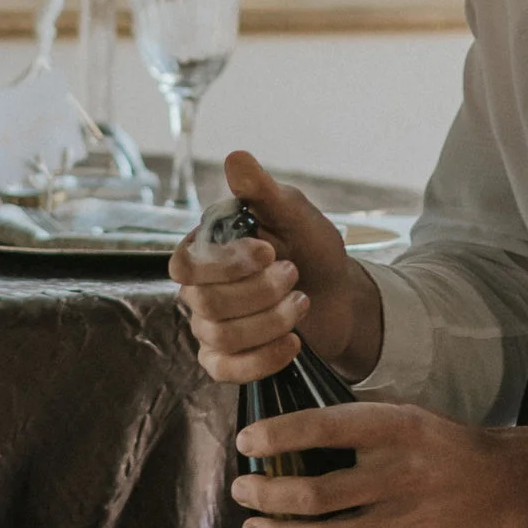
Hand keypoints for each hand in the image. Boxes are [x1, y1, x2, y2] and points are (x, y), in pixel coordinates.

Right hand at [169, 150, 381, 383]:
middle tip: (295, 274)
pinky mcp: (227, 358)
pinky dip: (263, 358)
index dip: (227, 264)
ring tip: (302, 302)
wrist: (341, 295)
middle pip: (205, 303)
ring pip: (219, 336)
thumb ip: (262, 191)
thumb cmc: (312, 248)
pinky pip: (224, 370)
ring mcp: (210, 325)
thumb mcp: (294, 214)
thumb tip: (236, 158)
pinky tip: (293, 343)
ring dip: (271, 321)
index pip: (187, 264)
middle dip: (260, 292)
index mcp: (206, 247)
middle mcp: (200, 287)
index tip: (271, 250)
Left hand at [232, 404, 527, 527]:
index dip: (278, 435)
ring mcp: (403, 523)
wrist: (504, 486)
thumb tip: (292, 417)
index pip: (323, 428)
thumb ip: (355, 417)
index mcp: (393, 428)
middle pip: (315, 493)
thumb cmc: (442, 445)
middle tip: (242, 490)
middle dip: (266, 494)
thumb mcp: (405, 412)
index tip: (247, 441)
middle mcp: (397, 475)